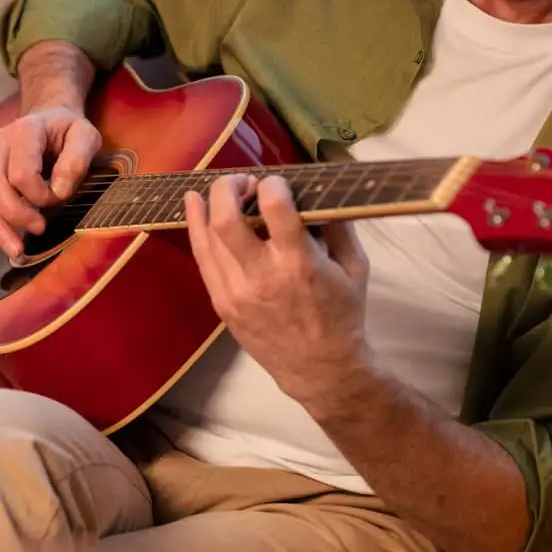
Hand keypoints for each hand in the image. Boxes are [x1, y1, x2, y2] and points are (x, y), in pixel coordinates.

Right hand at [0, 105, 101, 268]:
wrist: (47, 119)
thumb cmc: (67, 130)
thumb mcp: (85, 135)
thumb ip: (77, 158)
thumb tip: (60, 191)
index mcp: (22, 132)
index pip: (21, 172)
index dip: (40, 193)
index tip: (60, 198)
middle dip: (17, 215)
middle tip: (41, 229)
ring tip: (18, 254)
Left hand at [183, 174, 372, 408]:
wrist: (320, 369)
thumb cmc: (343, 316)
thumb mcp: (356, 268)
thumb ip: (339, 226)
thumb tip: (320, 190)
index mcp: (301, 265)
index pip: (275, 208)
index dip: (272, 185)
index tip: (278, 184)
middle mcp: (263, 276)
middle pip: (227, 219)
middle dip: (230, 187)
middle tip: (244, 182)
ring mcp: (237, 292)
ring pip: (208, 236)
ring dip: (211, 203)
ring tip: (224, 191)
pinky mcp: (223, 303)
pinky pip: (202, 258)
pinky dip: (196, 227)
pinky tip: (194, 206)